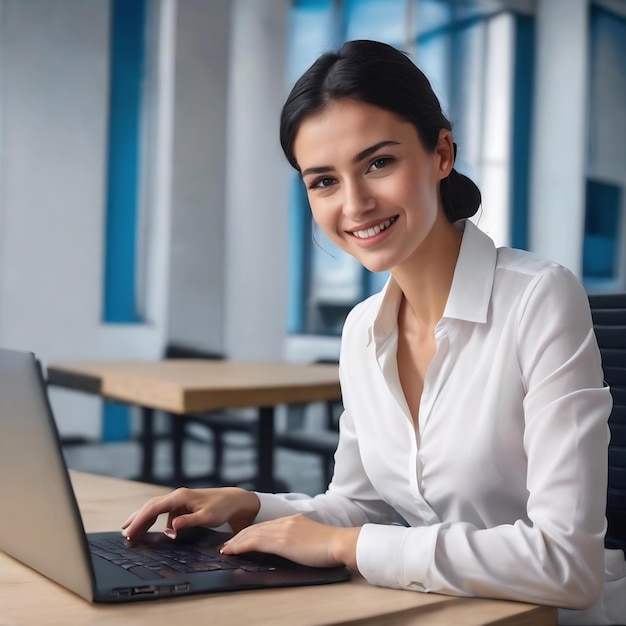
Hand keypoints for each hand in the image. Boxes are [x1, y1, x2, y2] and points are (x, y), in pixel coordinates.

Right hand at [121, 487, 259, 539]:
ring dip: (143, 519)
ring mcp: (179, 500)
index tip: (129, 533)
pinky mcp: (182, 505)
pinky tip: (151, 529)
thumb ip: (188, 522)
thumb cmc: (222, 508)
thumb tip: (170, 528)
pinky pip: (164, 513)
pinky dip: (155, 520)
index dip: (140, 520)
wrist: (234, 500)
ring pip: (156, 508)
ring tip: (130, 531)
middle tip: (124, 533)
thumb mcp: (207, 517)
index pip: (154, 508)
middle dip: (137, 519)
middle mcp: (177, 496)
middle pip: (151, 506)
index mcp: (180, 497)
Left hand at [220, 514, 360, 570]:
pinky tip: (233, 551)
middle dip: (239, 536)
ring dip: (236, 542)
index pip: (266, 525)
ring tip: (225, 549)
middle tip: (226, 545)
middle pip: (256, 527)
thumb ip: (298, 539)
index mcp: (293, 520)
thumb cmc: (331, 546)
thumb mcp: (311, 538)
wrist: (340, 543)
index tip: (241, 539)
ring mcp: (283, 530)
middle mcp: (286, 522)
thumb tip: (291, 547)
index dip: (251, 532)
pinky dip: (241, 546)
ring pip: (252, 534)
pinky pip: (255, 542)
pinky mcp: (282, 541)